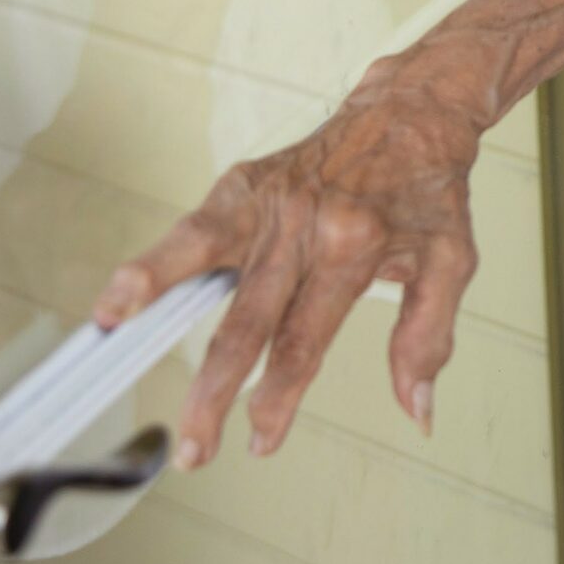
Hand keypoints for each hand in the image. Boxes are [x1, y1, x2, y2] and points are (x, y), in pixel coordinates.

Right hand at [92, 52, 486, 467]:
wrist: (411, 112)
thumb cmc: (429, 192)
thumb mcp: (452, 261)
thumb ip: (428, 336)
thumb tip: (416, 410)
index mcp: (355, 246)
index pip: (305, 340)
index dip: (279, 398)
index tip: (260, 443)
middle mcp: (305, 224)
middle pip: (247, 319)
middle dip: (215, 392)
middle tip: (192, 451)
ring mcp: (270, 201)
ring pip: (202, 257)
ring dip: (154, 301)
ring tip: (111, 334)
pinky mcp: (245, 183)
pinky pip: (194, 228)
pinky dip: (153, 260)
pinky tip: (117, 295)